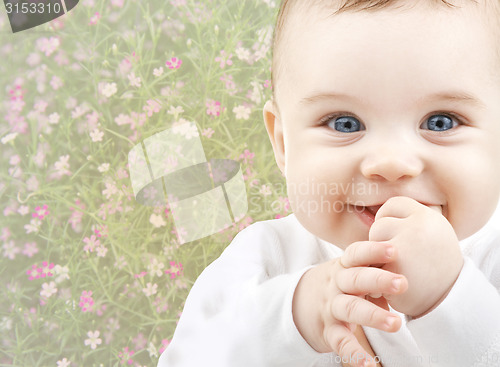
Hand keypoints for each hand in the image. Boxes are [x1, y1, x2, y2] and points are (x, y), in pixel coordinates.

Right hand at [292, 241, 407, 366]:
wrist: (300, 301)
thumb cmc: (340, 283)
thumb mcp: (351, 270)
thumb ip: (374, 268)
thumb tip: (410, 268)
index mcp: (344, 266)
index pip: (356, 254)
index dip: (373, 250)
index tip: (393, 250)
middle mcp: (336, 284)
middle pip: (355, 279)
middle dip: (379, 280)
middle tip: (402, 284)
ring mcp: (331, 307)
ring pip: (350, 308)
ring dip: (372, 315)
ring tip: (395, 324)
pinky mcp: (329, 331)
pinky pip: (341, 342)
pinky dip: (354, 354)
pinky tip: (369, 364)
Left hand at [369, 196, 463, 316]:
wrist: (449, 300)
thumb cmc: (435, 265)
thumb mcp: (432, 233)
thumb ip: (409, 220)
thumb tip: (377, 209)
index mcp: (428, 216)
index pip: (393, 204)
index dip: (389, 219)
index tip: (396, 234)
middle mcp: (418, 228)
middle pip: (380, 225)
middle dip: (383, 241)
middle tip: (401, 257)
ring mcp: (405, 247)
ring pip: (372, 244)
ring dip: (377, 258)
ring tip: (398, 269)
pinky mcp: (393, 268)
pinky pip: (371, 265)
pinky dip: (377, 275)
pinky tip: (393, 283)